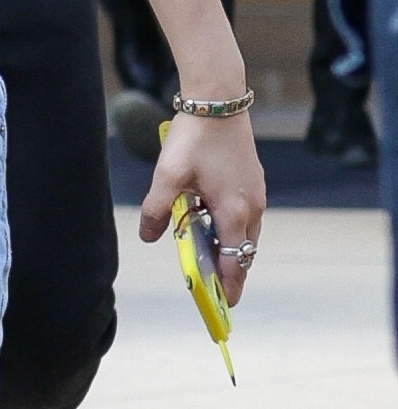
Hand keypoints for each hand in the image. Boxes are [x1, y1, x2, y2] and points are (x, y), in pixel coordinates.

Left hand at [140, 111, 265, 305]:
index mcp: (234, 212)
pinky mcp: (254, 181)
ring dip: (229, 247)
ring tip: (207, 258)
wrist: (219, 101)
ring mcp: (257, 193)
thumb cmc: (194, 139)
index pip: (235, 262)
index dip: (229, 287)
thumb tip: (150, 238)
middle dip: (230, 271)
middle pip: (245, 252)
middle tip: (213, 288)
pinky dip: (231, 227)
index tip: (224, 307)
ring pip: (246, 233)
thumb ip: (157, 211)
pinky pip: (246, 215)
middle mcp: (252, 207)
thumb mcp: (167, 177)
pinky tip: (209, 221)